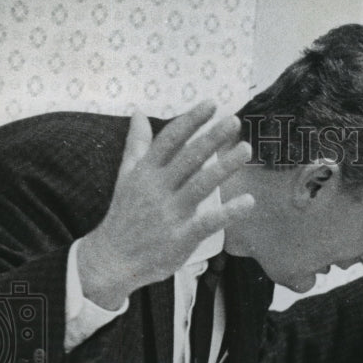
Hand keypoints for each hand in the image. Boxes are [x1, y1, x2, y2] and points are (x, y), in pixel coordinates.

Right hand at [78, 101, 253, 309]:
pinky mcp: (180, 237)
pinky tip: (248, 201)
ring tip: (245, 150)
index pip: (169, 139)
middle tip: (234, 121)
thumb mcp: (125, 177)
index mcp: (145, 172)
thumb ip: (136, 145)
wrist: (113, 259)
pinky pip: (208, 222)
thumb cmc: (124, 216)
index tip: (211, 104)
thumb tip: (138, 112)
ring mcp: (169, 213)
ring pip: (200, 184)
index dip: (191, 121)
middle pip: (188, 158)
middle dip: (211, 138)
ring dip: (224, 167)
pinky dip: (228, 212)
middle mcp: (157, 189)